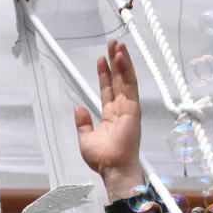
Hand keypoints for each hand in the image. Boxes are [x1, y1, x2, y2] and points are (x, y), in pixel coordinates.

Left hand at [76, 39, 145, 204]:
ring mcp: (128, 107)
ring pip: (125, 78)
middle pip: (118, 79)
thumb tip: (78, 109)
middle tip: (113, 44)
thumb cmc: (103, 158)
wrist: (113, 168)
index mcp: (110, 115)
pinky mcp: (133, 108)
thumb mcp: (85, 138)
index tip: (101, 59)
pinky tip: (122, 57)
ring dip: (122, 61)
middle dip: (115, 61)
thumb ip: (83, 123)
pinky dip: (126, 70)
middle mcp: (121, 108)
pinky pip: (130, 85)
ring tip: (117, 44)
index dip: (105, 73)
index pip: (108, 88)